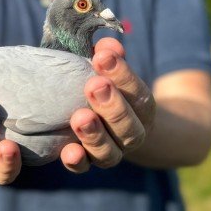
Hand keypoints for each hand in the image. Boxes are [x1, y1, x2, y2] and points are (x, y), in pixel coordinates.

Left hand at [61, 38, 155, 172]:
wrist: (118, 124)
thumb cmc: (109, 85)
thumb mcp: (112, 68)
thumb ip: (109, 57)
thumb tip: (106, 43)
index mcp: (142, 108)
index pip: (138, 93)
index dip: (122, 74)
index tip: (103, 56)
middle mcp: (131, 134)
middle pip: (128, 126)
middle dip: (111, 106)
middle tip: (94, 85)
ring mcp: (111, 151)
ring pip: (109, 152)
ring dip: (94, 135)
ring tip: (80, 117)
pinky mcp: (88, 161)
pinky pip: (84, 167)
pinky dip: (77, 161)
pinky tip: (68, 151)